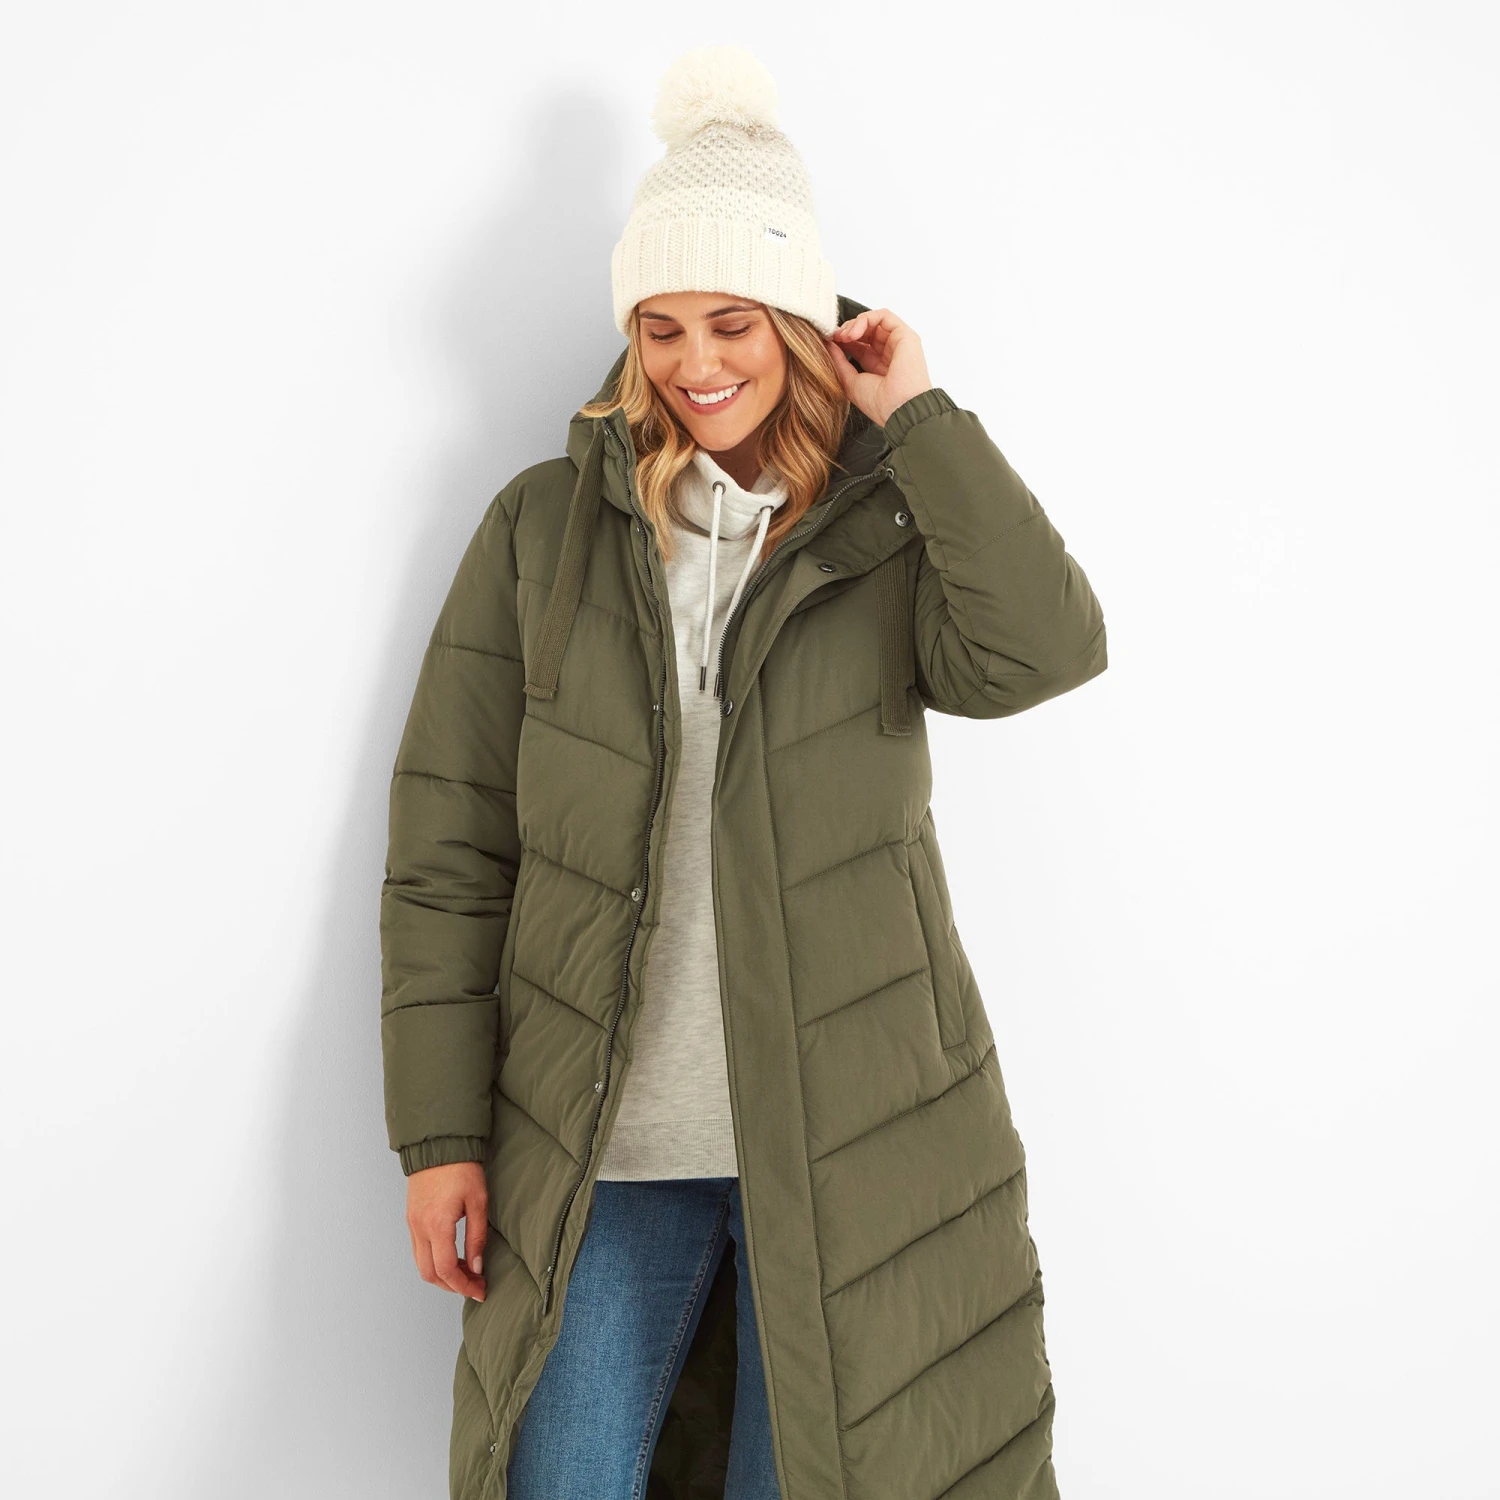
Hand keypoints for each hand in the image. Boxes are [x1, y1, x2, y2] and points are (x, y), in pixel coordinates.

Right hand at [406, 1160, 487, 1300]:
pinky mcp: (411, 1218)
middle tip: (474, 1284)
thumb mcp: (478, 1202)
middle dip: (452, 1286)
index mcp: (437, 1225)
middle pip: (430, 1274)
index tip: (479, 1290)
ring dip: (442, 1275)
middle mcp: (420, 1228)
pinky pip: (418, 1250)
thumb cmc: (461, 1168)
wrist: (439, 1144)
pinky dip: (433, 1261)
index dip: (463, 1285)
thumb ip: (477, 1237)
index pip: (446, 1270)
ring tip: (466, 1272)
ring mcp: (412, 1223)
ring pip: (421, 1264)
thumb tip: (477, 1266)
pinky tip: (451, 1256)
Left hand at [825, 307, 933, 428]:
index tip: (829, 342)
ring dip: (854, 324)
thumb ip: (838, 361)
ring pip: (874, 321)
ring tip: (844, 336)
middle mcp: (889, 353)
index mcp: (877, 366)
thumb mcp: (850, 381)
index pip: (858, 344)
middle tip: (835, 337)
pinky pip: (884, 316)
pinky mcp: (905, 335)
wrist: (900, 409)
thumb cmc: (880, 403)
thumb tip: (828, 342)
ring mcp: (898, 343)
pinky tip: (854, 332)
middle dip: (847, 330)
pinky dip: (866, 319)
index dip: (842, 340)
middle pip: (865, 330)